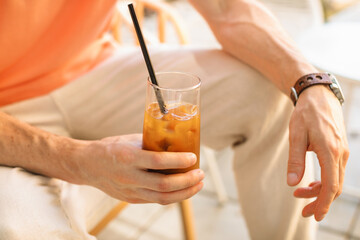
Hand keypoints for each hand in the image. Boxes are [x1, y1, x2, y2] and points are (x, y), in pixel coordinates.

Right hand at [79, 134, 203, 204]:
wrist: (87, 165)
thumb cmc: (110, 148)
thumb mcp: (130, 140)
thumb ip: (151, 144)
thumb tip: (175, 142)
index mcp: (128, 157)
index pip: (159, 162)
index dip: (179, 161)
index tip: (193, 157)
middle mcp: (129, 177)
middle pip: (164, 186)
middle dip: (187, 181)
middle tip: (200, 174)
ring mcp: (130, 191)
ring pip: (162, 198)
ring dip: (185, 193)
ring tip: (198, 184)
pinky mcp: (131, 199)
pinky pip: (156, 200)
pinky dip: (173, 196)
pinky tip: (183, 189)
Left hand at [287, 85, 348, 220]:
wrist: (319, 96)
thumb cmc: (305, 114)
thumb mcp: (296, 136)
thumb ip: (295, 160)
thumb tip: (292, 182)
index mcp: (330, 151)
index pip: (330, 186)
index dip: (322, 203)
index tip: (315, 216)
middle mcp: (341, 153)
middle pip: (334, 187)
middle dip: (319, 202)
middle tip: (303, 211)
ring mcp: (343, 151)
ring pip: (335, 180)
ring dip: (319, 191)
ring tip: (299, 194)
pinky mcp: (340, 149)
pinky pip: (335, 171)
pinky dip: (324, 181)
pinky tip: (310, 183)